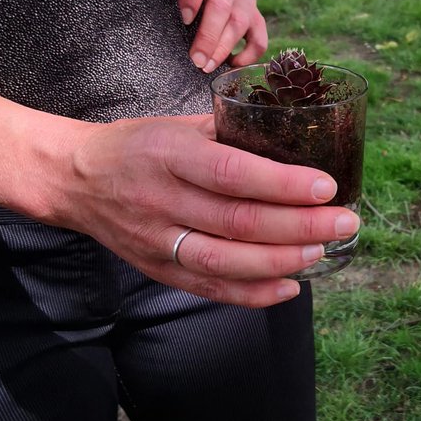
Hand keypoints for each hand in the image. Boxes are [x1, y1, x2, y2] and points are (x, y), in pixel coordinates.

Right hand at [56, 113, 357, 306]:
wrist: (77, 179)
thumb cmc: (141, 146)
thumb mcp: (181, 126)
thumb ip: (233, 135)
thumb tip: (297, 142)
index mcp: (171, 155)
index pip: (233, 174)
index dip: (282, 184)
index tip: (326, 186)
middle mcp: (162, 200)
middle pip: (238, 222)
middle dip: (300, 225)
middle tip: (344, 221)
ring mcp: (158, 241)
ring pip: (225, 262)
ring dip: (281, 261)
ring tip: (321, 251)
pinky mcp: (157, 270)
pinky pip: (209, 289)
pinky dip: (253, 294)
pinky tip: (291, 286)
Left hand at [178, 0, 267, 72]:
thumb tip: (166, 27)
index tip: (185, 18)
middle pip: (219, 7)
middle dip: (207, 37)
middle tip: (196, 60)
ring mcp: (244, 7)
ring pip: (238, 25)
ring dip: (222, 50)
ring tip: (207, 67)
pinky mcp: (257, 23)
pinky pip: (258, 42)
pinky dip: (248, 56)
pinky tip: (231, 64)